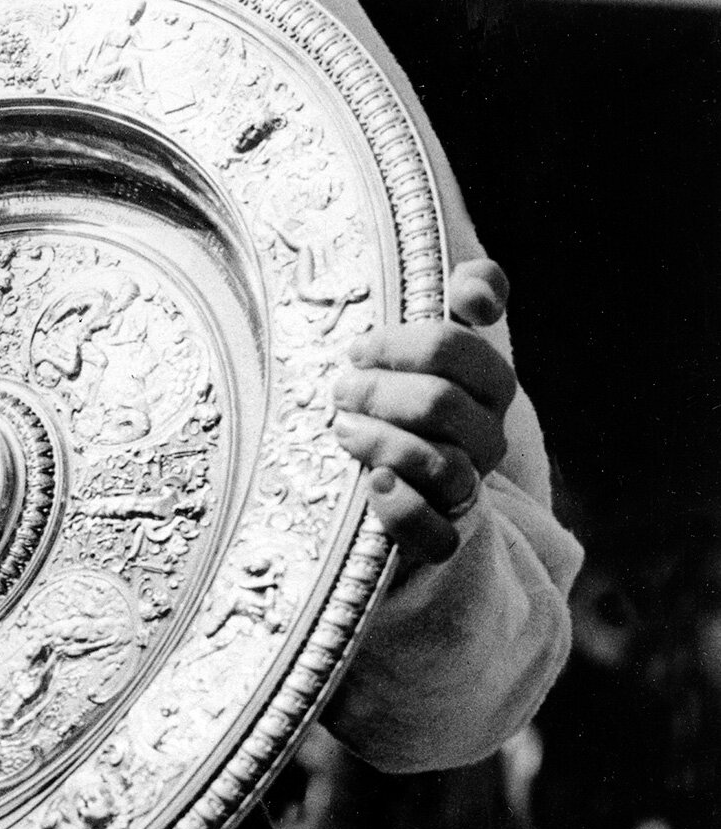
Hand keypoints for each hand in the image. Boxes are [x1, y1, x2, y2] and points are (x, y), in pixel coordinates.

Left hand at [331, 257, 517, 564]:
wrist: (393, 473)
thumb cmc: (402, 389)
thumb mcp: (425, 337)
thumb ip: (468, 292)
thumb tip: (477, 294)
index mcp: (489, 383)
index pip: (462, 350)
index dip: (403, 345)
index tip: (358, 349)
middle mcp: (486, 436)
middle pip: (442, 403)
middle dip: (379, 392)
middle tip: (340, 390)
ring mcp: (467, 487)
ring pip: (443, 465)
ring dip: (382, 442)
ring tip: (343, 428)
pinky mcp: (442, 536)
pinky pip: (438, 535)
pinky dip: (403, 509)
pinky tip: (373, 483)